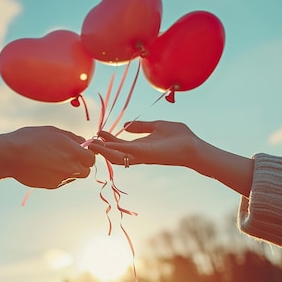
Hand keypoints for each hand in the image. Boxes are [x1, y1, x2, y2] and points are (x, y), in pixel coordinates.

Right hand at [0, 126, 94, 188]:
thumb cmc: (31, 139)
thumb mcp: (54, 131)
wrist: (11, 156)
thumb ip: (72, 138)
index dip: (87, 153)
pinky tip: (45, 166)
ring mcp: (62, 179)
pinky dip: (58, 174)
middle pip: (86, 170)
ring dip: (69, 169)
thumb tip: (83, 142)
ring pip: (73, 176)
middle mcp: (71, 168)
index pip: (92, 158)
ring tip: (54, 159)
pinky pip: (61, 180)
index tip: (79, 149)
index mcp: (75, 152)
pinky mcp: (52, 185)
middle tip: (69, 155)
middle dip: (81, 164)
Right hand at [89, 120, 253, 196]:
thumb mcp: (157, 126)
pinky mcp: (146, 154)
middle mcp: (138, 153)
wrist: (194, 147)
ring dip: (103, 151)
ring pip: (117, 156)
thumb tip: (126, 125)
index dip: (108, 140)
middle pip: (115, 153)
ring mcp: (141, 155)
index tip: (98, 132)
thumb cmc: (180, 137)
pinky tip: (104, 145)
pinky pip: (126, 152)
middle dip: (101, 148)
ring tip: (90, 144)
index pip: (120, 144)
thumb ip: (142, 127)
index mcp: (140, 146)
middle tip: (87, 142)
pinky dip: (114, 149)